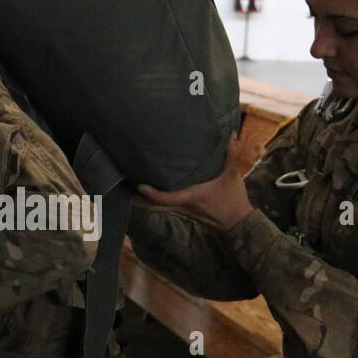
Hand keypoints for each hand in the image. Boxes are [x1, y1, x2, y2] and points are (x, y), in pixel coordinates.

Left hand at [137, 134, 254, 231]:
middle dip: (136, 198)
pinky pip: (162, 207)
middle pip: (152, 206)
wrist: (237, 223)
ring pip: (155, 208)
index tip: (139, 185)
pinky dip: (150, 201)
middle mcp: (182, 206)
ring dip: (140, 200)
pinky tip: (143, 193)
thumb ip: (232, 154)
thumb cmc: (234, 200)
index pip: (166, 198)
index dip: (151, 193)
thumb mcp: (233, 176)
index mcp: (191, 197)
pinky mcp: (183, 212)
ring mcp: (181, 211)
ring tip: (126, 187)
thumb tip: (231, 134)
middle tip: (121, 187)